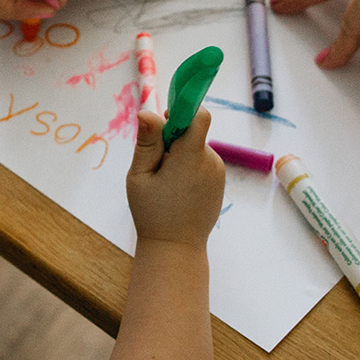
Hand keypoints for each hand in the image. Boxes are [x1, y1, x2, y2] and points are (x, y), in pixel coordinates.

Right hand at [126, 109, 224, 248]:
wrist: (176, 248)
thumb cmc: (152, 213)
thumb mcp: (139, 176)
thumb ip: (147, 142)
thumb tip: (148, 111)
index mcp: (191, 158)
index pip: (199, 116)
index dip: (182, 110)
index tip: (165, 119)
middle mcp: (210, 161)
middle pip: (193, 131)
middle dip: (174, 138)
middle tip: (155, 163)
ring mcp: (218, 172)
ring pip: (196, 146)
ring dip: (180, 154)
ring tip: (165, 181)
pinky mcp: (219, 181)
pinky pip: (202, 161)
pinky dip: (188, 166)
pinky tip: (176, 188)